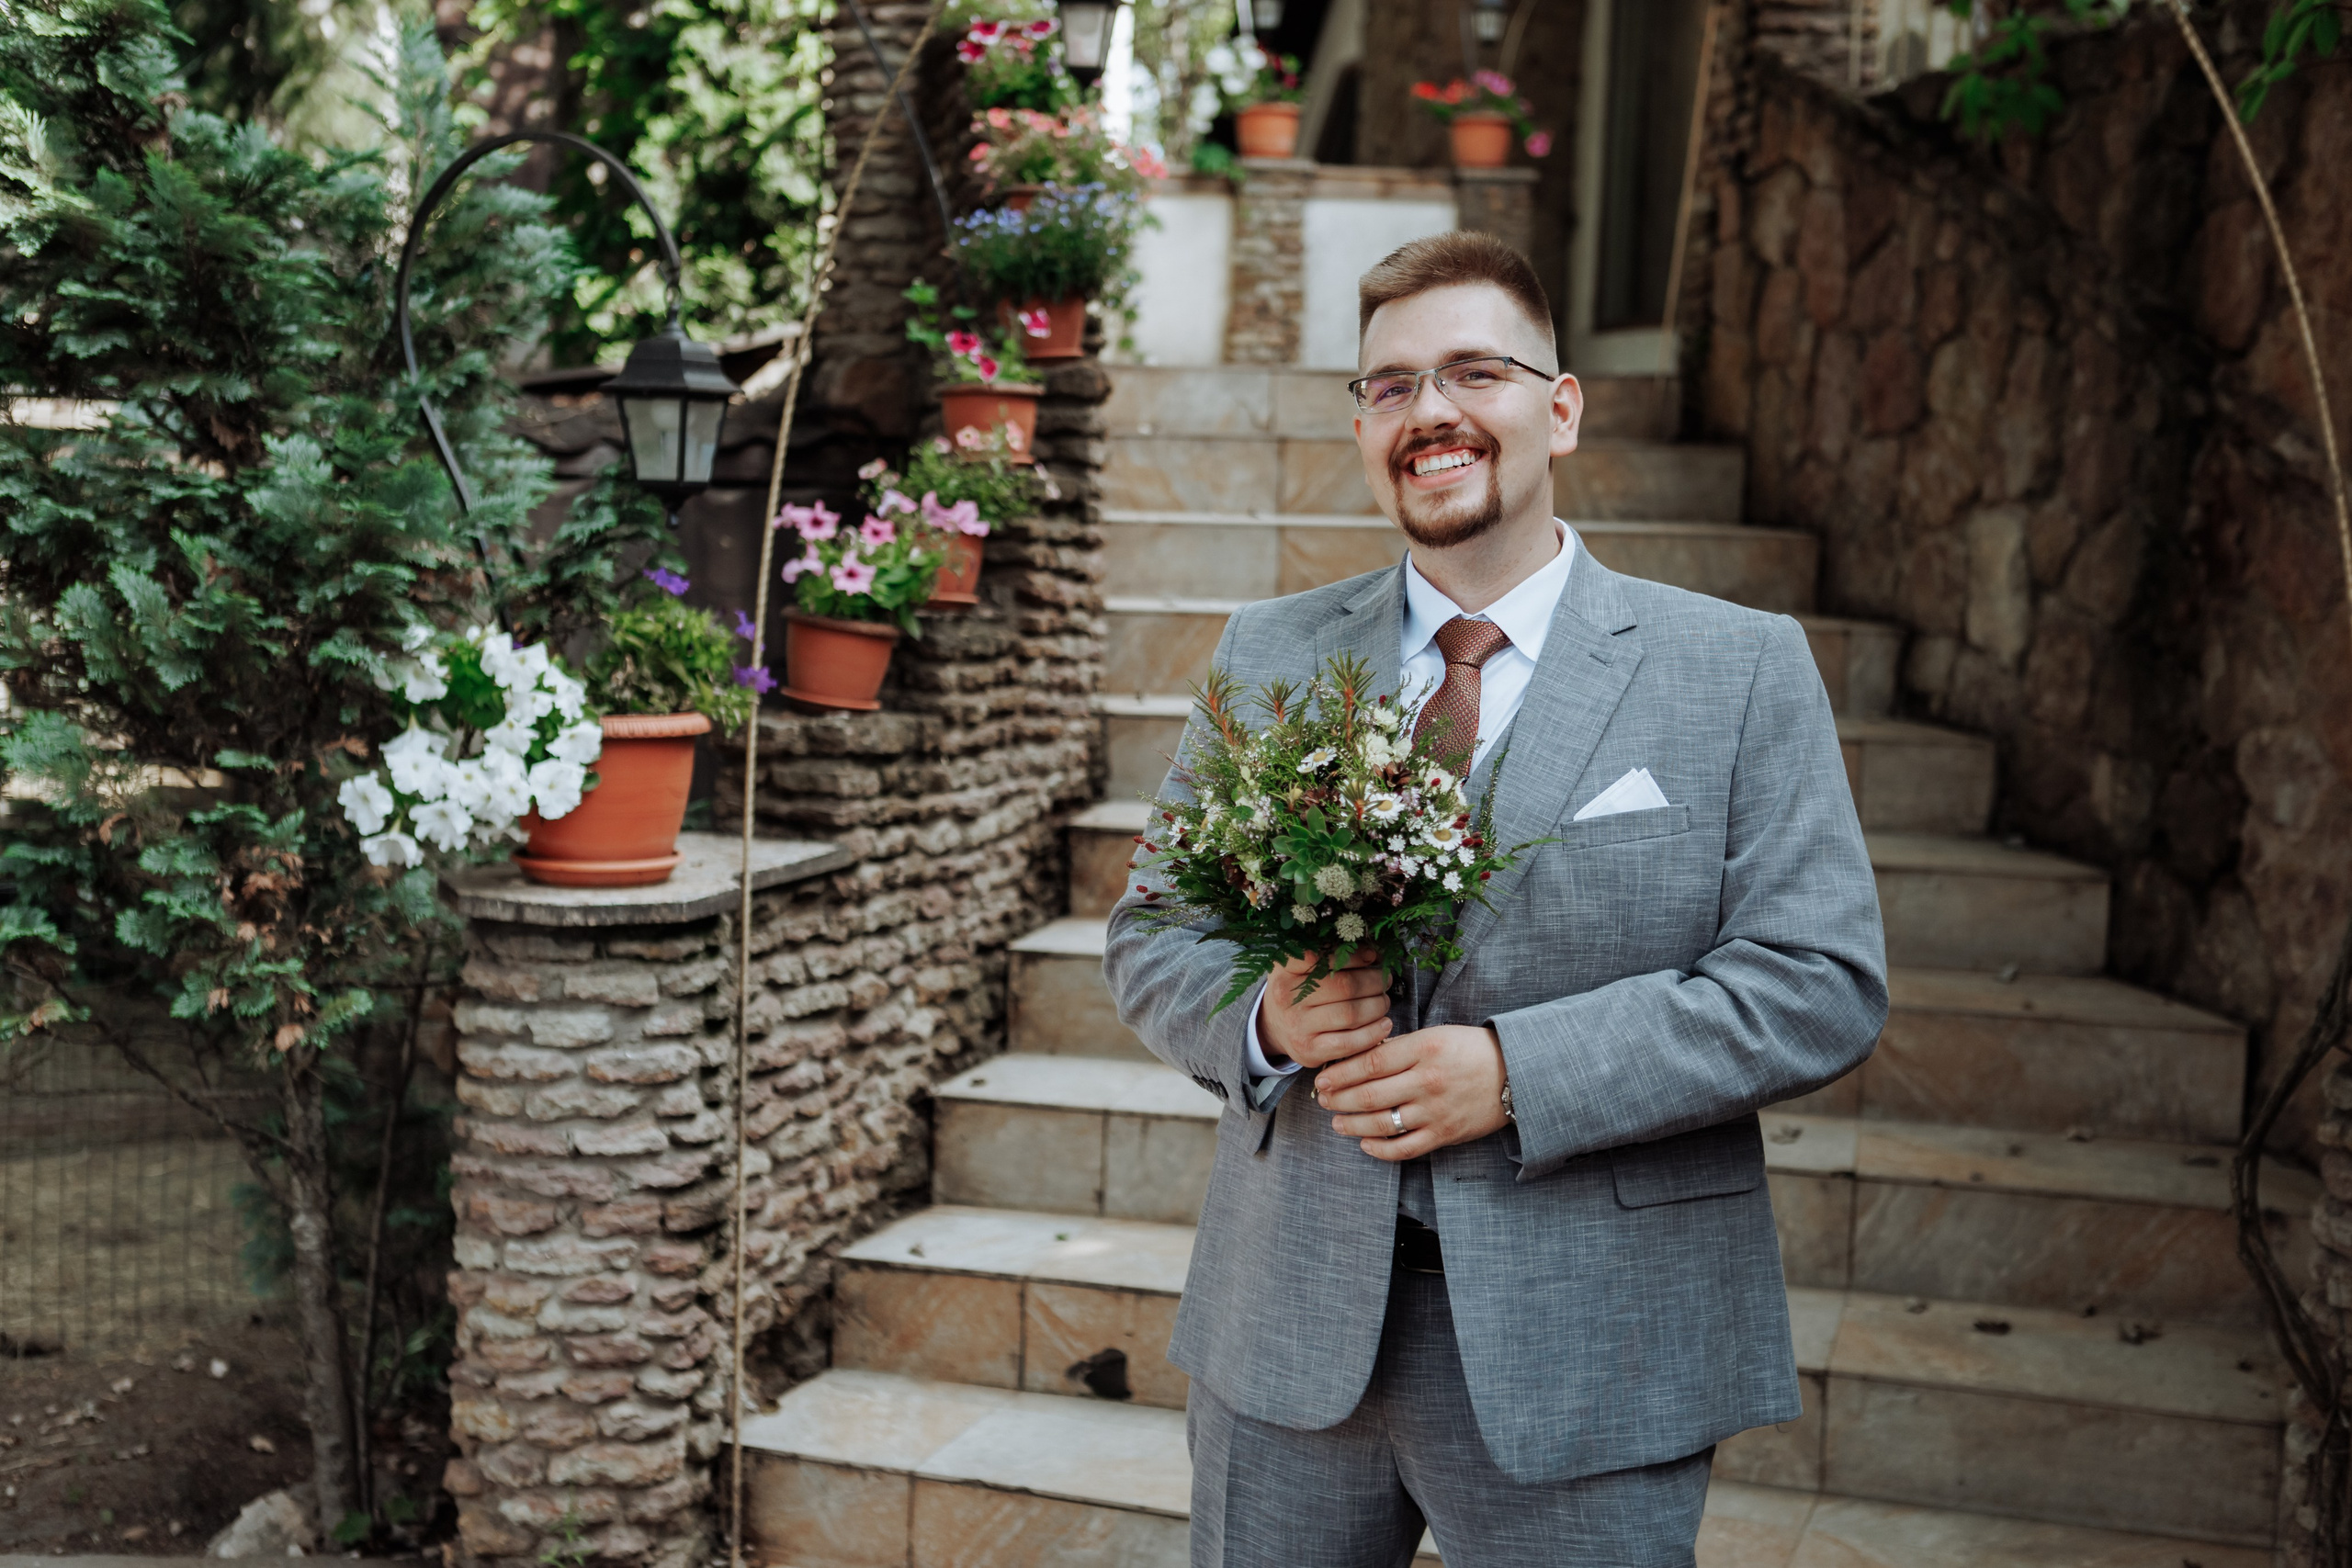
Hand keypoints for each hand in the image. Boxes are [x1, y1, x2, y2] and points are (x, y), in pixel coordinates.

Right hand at [1259, 947, 1391, 1069]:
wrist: (1275, 1027)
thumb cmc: (1298, 992)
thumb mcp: (1301, 967)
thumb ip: (1330, 957)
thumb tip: (1372, 955)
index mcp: (1285, 970)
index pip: (1321, 958)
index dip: (1353, 956)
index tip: (1372, 956)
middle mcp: (1287, 998)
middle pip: (1345, 986)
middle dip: (1374, 982)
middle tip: (1384, 980)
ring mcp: (1298, 1026)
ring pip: (1351, 1014)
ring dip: (1377, 1006)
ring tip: (1383, 1001)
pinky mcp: (1310, 1051)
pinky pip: (1349, 1043)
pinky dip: (1373, 1033)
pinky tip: (1384, 1024)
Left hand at [1313, 1024, 1508, 1160]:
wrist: (1516, 1073)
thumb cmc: (1471, 1050)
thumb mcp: (1436, 1035)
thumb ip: (1400, 1047)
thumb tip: (1360, 1057)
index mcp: (1424, 1048)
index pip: (1370, 1062)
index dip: (1340, 1073)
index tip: (1323, 1078)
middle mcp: (1427, 1080)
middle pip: (1370, 1094)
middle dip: (1339, 1099)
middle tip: (1323, 1101)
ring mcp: (1436, 1110)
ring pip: (1382, 1123)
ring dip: (1353, 1125)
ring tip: (1338, 1123)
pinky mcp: (1445, 1134)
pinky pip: (1405, 1148)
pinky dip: (1381, 1149)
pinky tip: (1366, 1143)